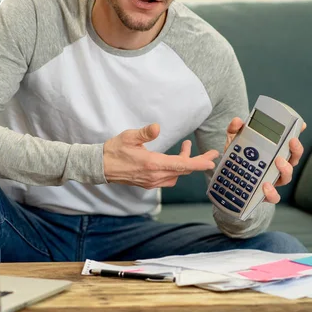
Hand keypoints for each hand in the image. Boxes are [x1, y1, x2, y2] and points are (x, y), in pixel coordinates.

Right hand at [104, 123, 219, 188]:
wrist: (100, 167)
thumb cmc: (114, 150)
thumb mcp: (128, 137)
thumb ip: (144, 133)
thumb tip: (156, 127)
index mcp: (152, 164)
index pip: (181, 165)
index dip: (198, 163)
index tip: (211, 161)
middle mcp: (155, 176)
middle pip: (183, 171)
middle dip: (198, 161)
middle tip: (211, 154)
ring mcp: (152, 182)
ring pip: (177, 175)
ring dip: (184, 163)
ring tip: (185, 147)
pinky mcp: (149, 183)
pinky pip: (169, 178)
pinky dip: (175, 169)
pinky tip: (173, 159)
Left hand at [224, 117, 306, 204]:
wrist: (227, 178)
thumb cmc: (237, 157)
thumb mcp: (234, 141)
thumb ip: (235, 129)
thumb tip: (238, 121)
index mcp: (274, 151)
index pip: (289, 142)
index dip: (298, 133)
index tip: (302, 124)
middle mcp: (277, 165)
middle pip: (294, 158)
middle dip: (296, 150)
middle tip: (291, 142)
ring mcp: (273, 179)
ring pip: (287, 176)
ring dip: (286, 169)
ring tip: (278, 162)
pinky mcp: (265, 194)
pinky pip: (274, 196)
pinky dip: (272, 192)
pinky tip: (265, 185)